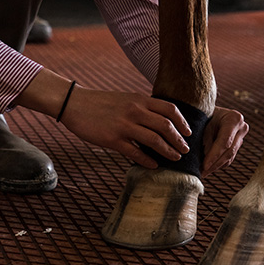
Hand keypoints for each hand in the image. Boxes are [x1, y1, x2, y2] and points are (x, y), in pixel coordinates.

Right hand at [61, 86, 191, 168]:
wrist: (75, 103)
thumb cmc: (101, 102)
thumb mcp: (125, 99)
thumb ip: (142, 107)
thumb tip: (160, 120)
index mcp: (139, 100)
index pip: (170, 109)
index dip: (182, 122)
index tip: (188, 132)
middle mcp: (135, 111)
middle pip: (166, 126)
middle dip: (179, 140)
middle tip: (185, 149)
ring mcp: (124, 126)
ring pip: (154, 140)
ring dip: (168, 151)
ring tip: (175, 158)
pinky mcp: (113, 140)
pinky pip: (135, 153)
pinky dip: (147, 160)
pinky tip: (153, 165)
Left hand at [202, 105, 248, 176]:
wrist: (208, 109)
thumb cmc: (204, 113)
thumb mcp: (202, 122)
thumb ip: (205, 138)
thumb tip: (204, 159)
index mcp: (234, 118)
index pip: (225, 141)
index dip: (214, 155)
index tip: (204, 166)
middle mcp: (242, 128)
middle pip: (229, 151)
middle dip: (214, 164)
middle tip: (201, 173)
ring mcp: (241, 137)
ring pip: (229, 157)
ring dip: (215, 167)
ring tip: (202, 173)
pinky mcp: (237, 145)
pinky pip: (228, 158)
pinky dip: (217, 164)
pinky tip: (207, 169)